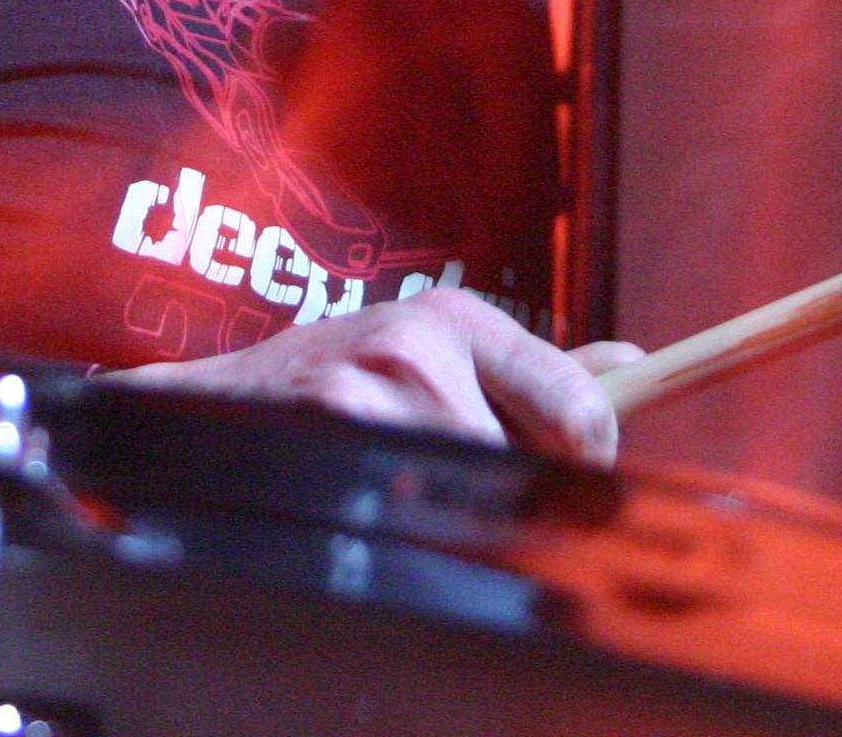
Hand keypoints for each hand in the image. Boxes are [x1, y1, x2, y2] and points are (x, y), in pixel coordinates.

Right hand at [106, 290, 645, 464]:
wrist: (210, 409)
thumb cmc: (330, 382)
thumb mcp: (426, 351)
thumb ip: (530, 369)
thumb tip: (632, 363)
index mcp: (454, 318)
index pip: (579, 404)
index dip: (592, 457)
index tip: (578, 474)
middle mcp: (421, 346)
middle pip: (526, 466)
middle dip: (509, 494)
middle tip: (466, 490)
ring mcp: (372, 395)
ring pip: (470, 497)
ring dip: (449, 512)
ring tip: (398, 485)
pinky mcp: (333, 439)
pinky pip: (414, 516)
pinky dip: (404, 523)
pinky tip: (365, 499)